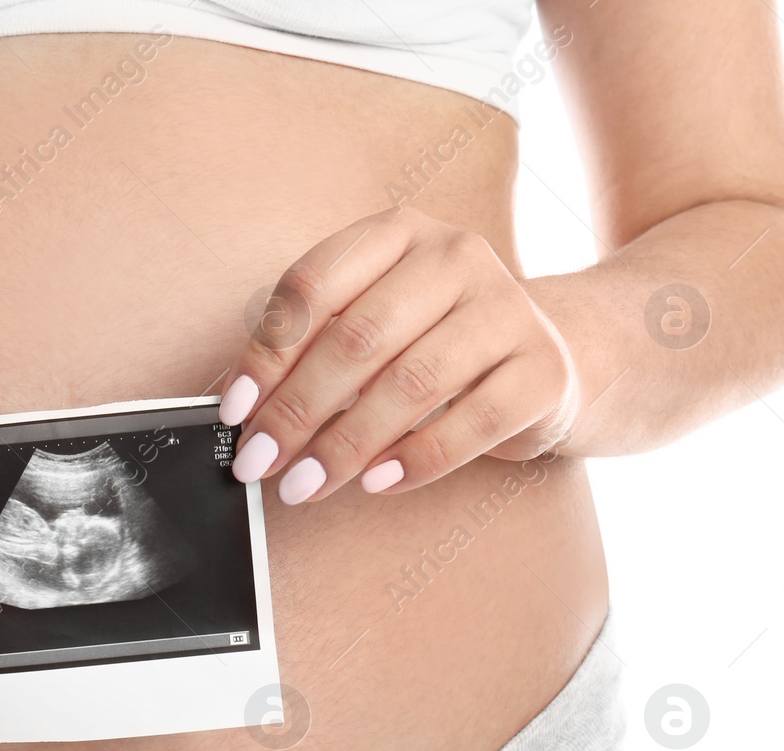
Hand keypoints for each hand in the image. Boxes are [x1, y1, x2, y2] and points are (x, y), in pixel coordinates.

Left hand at [218, 207, 579, 501]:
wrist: (548, 352)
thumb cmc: (433, 340)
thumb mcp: (371, 323)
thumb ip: (311, 351)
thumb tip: (242, 409)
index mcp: (397, 233)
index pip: (313, 286)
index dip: (267, 353)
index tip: (235, 412)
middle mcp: (454, 256)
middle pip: (358, 338)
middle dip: (297, 410)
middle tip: (258, 461)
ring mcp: (506, 308)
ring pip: (411, 382)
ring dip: (346, 444)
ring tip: (304, 484)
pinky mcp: (543, 368)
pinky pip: (472, 422)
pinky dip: (416, 460)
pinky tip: (375, 482)